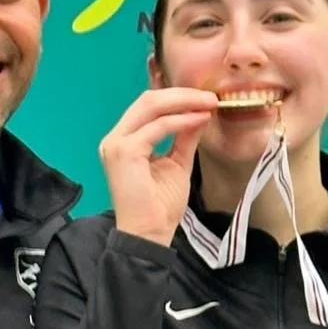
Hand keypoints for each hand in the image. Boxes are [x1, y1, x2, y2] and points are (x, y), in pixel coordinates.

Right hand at [98, 87, 217, 245]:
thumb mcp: (178, 163)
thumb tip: (200, 112)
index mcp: (125, 140)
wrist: (149, 234)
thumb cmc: (160, 206)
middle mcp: (116, 138)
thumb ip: (185, 137)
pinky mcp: (124, 152)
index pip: (149, 107)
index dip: (178, 98)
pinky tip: (199, 119)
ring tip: (209, 104)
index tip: (207, 100)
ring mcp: (117, 144)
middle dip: (183, 95)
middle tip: (211, 97)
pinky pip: (157, 127)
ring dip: (184, 102)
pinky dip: (181, 120)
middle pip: (148, 100)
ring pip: (151, 106)